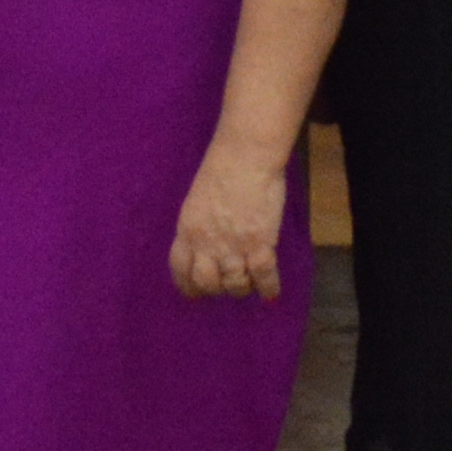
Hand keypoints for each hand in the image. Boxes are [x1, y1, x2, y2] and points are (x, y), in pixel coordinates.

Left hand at [168, 138, 293, 298]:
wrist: (246, 157)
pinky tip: (271, 293)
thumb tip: (207, 248)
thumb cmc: (222, 169)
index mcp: (187, 230)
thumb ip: (199, 227)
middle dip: (217, 289)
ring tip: (250, 283)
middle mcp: (207, 244)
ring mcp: (233, 246)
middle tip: (227, 285)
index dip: (188, 286)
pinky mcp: (259, 243)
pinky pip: (263, 275)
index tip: (196, 294)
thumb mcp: (197, 201)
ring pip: (235, 284)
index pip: (180, 269)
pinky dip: (268, 288)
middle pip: (207, 283)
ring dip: (242, 288)